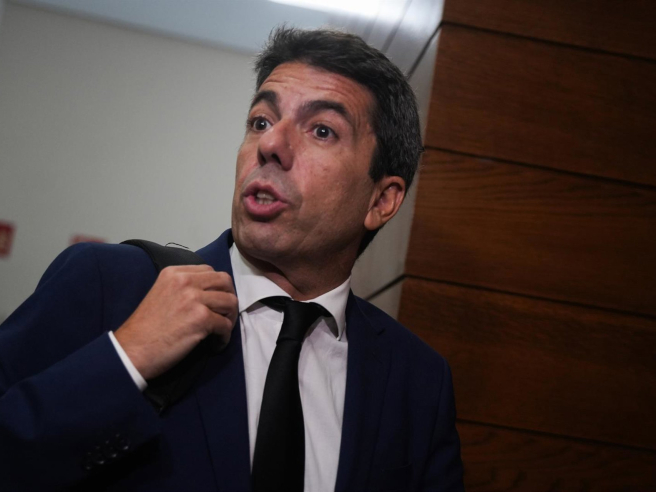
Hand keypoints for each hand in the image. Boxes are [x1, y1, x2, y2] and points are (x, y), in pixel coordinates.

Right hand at [114, 265, 237, 379]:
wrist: (132, 350)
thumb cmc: (146, 327)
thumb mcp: (161, 293)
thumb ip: (184, 287)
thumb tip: (211, 292)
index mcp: (174, 273)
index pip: (210, 271)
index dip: (218, 287)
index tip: (215, 302)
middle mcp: (185, 281)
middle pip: (225, 282)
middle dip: (229, 298)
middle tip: (224, 315)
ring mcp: (194, 298)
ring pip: (231, 302)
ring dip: (229, 318)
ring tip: (220, 331)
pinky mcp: (201, 318)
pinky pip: (226, 325)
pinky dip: (224, 337)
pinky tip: (215, 344)